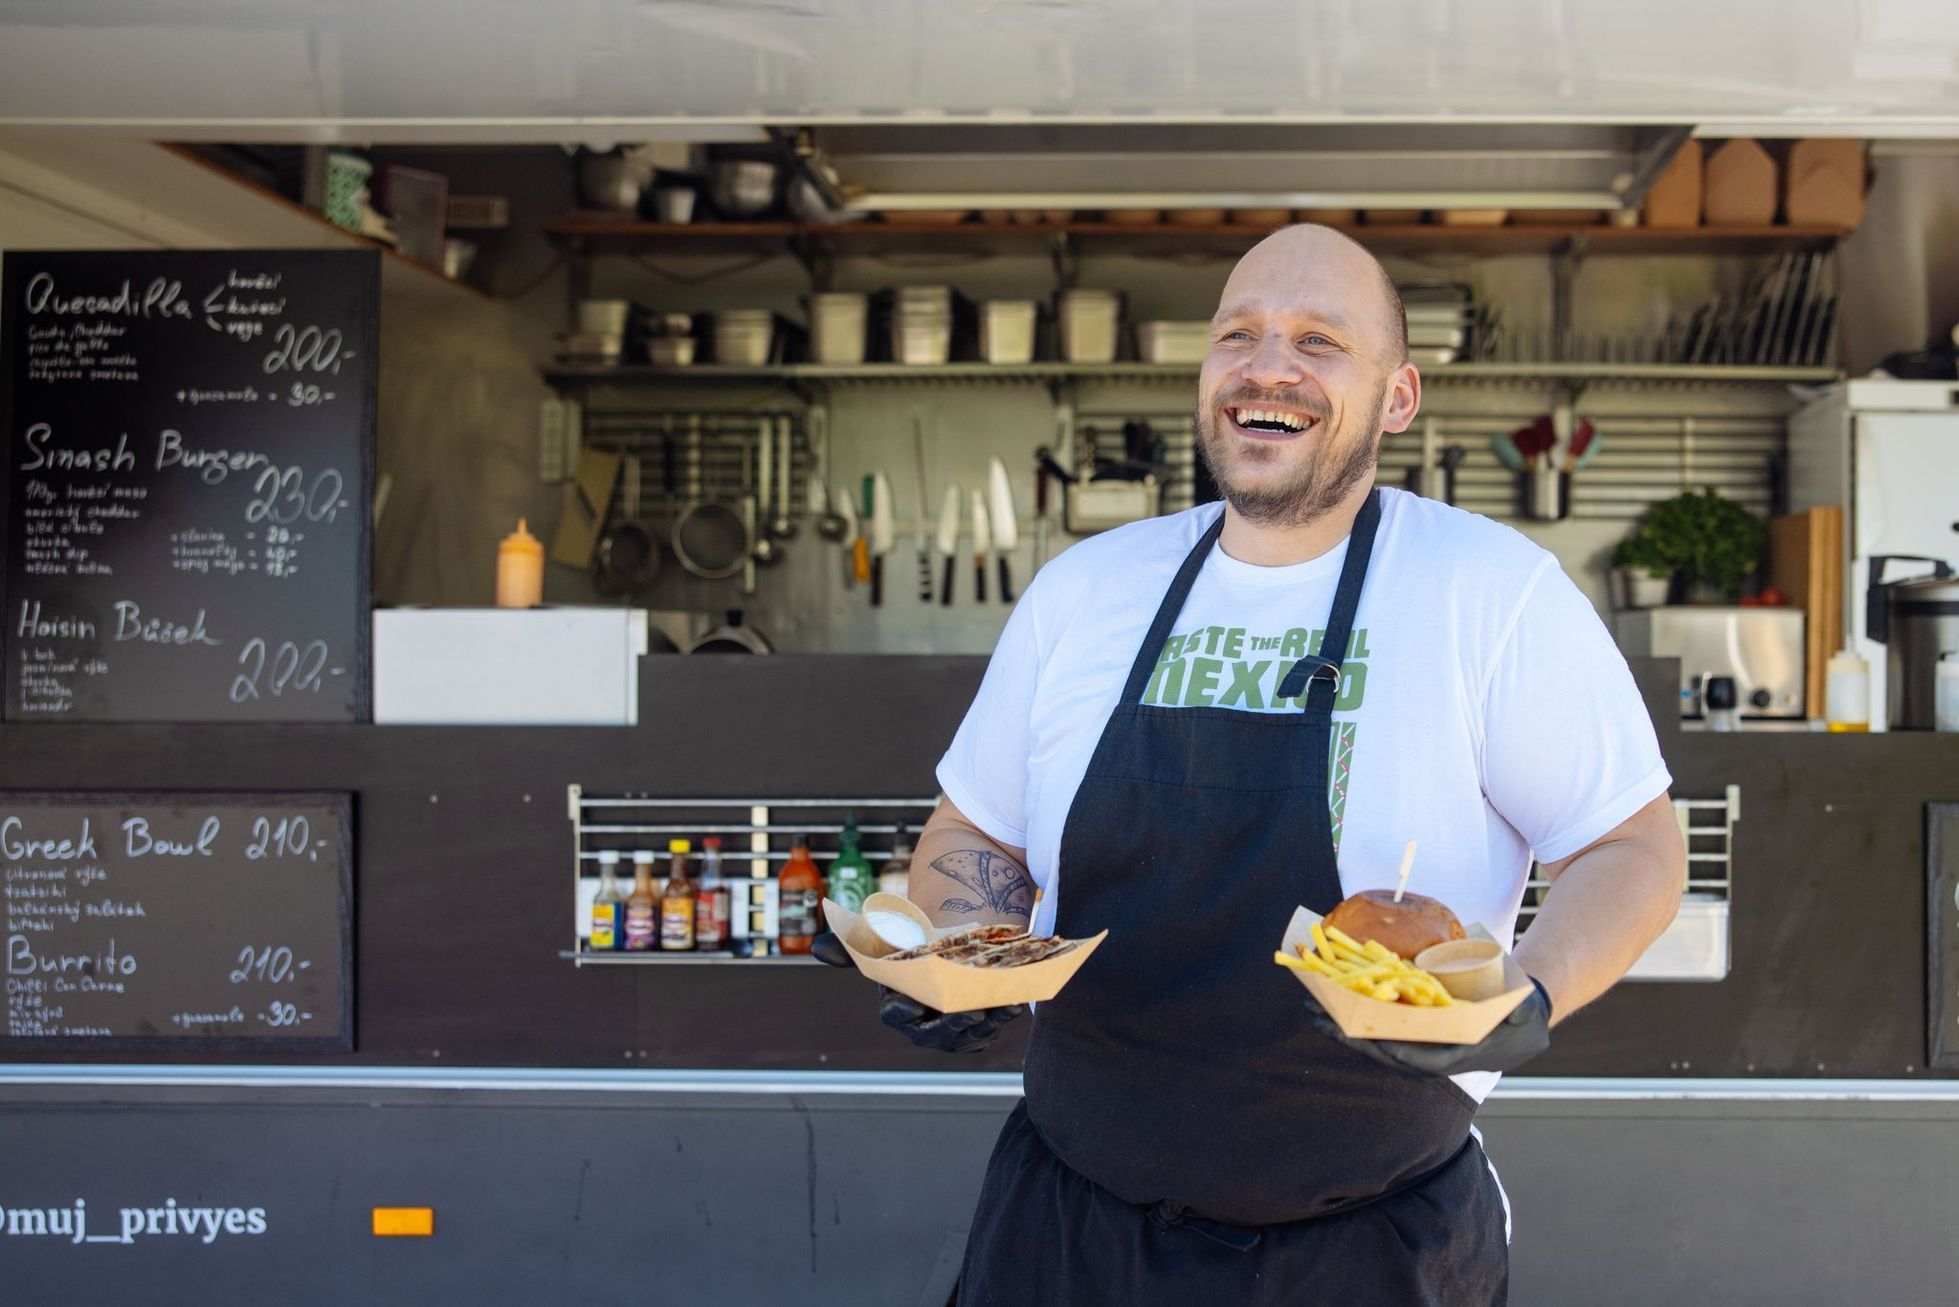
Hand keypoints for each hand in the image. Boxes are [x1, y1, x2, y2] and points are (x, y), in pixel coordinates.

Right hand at [809, 931, 1024, 1052]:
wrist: (948, 952)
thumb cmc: (912, 951)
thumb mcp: (884, 944)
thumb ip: (852, 946)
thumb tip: (818, 948)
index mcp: (896, 1007)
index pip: (895, 1014)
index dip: (904, 1010)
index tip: (913, 1002)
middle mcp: (922, 1026)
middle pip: (936, 1032)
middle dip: (952, 1024)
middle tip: (967, 1012)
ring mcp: (950, 1032)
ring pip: (967, 1034)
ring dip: (985, 1024)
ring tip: (999, 1008)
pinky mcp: (976, 1031)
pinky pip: (990, 1030)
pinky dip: (1003, 1019)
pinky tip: (1014, 1005)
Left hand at [1309, 977, 1553, 1075]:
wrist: (1516, 1026)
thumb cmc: (1518, 1016)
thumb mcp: (1523, 1013)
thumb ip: (1519, 1011)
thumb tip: (1516, 1009)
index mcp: (1457, 1055)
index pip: (1423, 1060)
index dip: (1399, 1052)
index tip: (1377, 1041)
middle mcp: (1432, 1058)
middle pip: (1388, 1054)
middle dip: (1355, 1038)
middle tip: (1324, 1020)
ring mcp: (1418, 1050)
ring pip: (1376, 1045)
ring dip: (1344, 1030)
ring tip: (1315, 1012)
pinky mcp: (1409, 1038)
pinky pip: (1377, 1034)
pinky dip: (1352, 1023)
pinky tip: (1329, 1009)